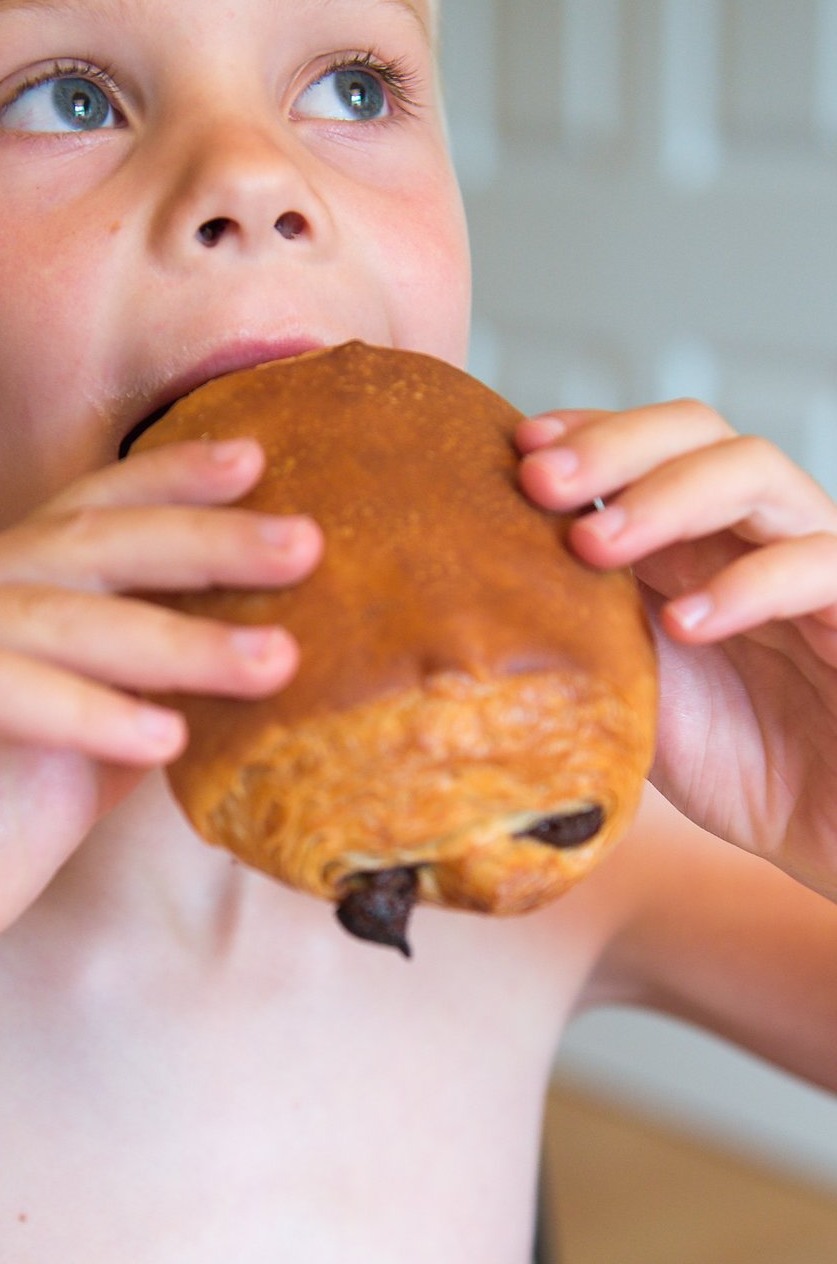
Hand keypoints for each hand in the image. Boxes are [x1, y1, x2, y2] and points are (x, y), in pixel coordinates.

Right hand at [0, 438, 321, 1012]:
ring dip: (173, 641)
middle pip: (79, 545)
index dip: (171, 483)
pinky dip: (85, 711)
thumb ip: (150, 687)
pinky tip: (163, 738)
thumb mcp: (89, 752)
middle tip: (302, 547)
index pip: (83, 513)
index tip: (261, 462)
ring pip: (49, 618)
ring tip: (272, 662)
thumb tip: (267, 639)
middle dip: (203, 545)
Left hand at [515, 401, 836, 898]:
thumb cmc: (737, 760)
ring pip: (755, 470)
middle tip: (537, 482)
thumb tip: (464, 589)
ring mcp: (816, 558)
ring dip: (664, 494)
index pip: (645, 442)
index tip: (514, 450)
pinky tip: (682, 621)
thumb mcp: (635, 687)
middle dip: (610, 445)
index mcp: (695, 535)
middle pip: (696, 431)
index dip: (584, 431)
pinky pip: (819, 563)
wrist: (835, 832)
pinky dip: (745, 584)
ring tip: (593, 547)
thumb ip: (581, 626)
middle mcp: (754, 530)